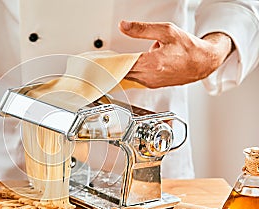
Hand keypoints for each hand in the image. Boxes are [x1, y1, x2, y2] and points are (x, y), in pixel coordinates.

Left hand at [119, 20, 233, 87]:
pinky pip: (137, 78)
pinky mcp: (153, 85)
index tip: (102, 58)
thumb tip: (124, 26)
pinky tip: (143, 61)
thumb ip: (142, 29)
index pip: (122, 65)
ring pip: (130, 75)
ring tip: (135, 55)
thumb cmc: (189, 48)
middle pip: (123, 71)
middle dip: (117, 63)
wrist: (203, 63)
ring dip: (129, 66)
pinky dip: (136, 70)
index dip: (111, 61)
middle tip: (109, 57)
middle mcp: (150, 76)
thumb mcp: (166, 31)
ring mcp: (151, 82)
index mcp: (152, 63)